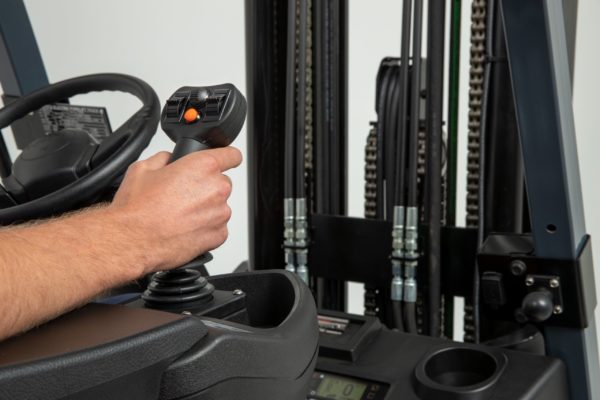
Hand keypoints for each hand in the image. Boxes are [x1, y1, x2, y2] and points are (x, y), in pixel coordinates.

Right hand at [109, 147, 241, 272]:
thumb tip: (171, 159)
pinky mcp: (218, 235)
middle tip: (182, 196)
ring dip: (205, 209)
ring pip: (219, 206)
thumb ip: (165, 158)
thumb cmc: (137, 208)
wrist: (132, 241)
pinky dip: (205, 228)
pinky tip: (184, 228)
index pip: (232, 155)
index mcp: (202, 167)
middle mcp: (216, 189)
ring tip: (179, 215)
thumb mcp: (143, 168)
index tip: (225, 161)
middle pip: (222, 183)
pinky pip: (217, 228)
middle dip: (206, 187)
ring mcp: (219, 214)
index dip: (227, 157)